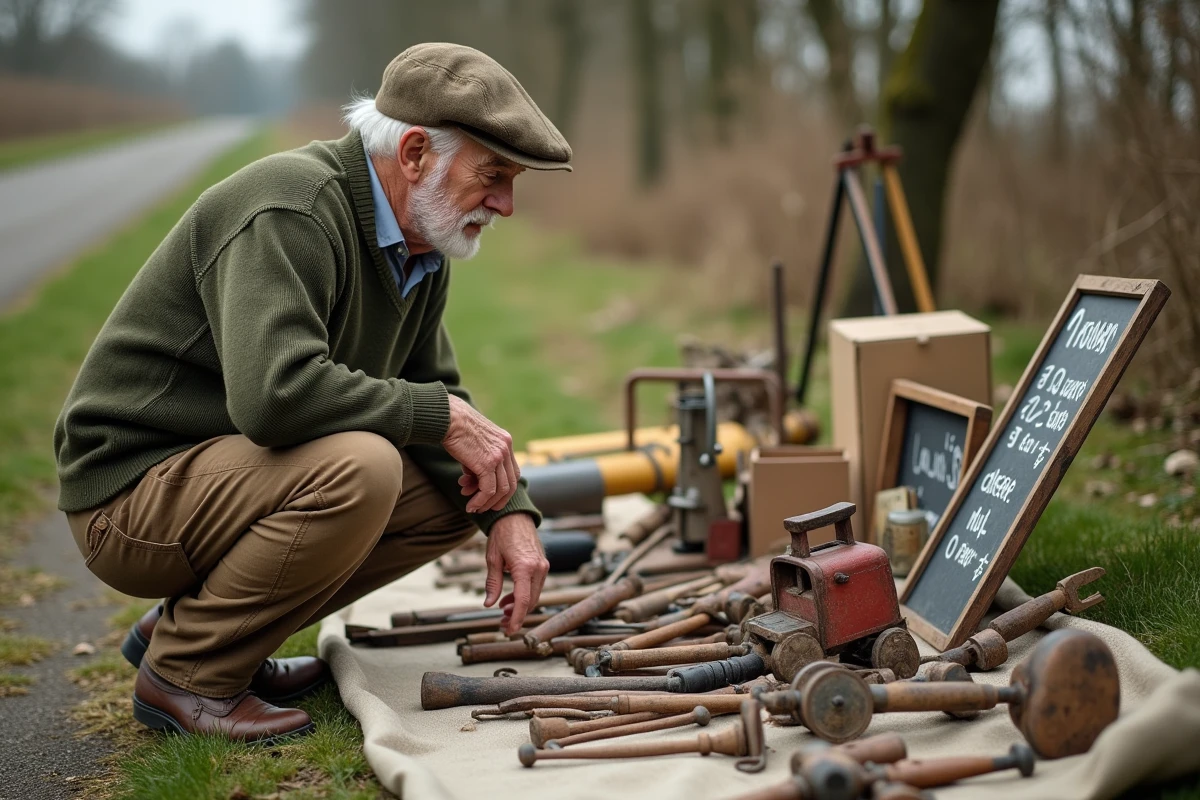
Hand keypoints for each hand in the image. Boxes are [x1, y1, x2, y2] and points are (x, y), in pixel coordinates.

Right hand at [443, 394, 519, 513]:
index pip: (512, 471)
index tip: (490, 496)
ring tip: (474, 508)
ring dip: (487, 503)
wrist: (446, 417)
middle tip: (486, 507)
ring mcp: (498, 455)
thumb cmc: (454, 426)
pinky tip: (470, 506)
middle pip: (511, 482)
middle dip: (498, 499)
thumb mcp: (473, 444)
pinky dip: (480, 501)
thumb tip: (471, 479)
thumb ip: (477, 461)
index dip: (503, 487)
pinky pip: (488, 490)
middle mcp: (506, 447)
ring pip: (501, 490)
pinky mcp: (487, 463)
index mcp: (505, 441)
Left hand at [483, 514, 548, 634]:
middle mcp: (538, 568)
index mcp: (524, 567)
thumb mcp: (492, 559)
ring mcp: (543, 566)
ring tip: (504, 611)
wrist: (515, 516)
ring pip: (534, 595)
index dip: (517, 619)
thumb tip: (489, 605)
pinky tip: (511, 598)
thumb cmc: (501, 535)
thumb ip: (492, 583)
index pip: (523, 600)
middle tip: (502, 623)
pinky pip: (535, 586)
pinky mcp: (543, 565)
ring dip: (520, 606)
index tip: (510, 631)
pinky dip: (525, 595)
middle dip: (517, 615)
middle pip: (530, 601)